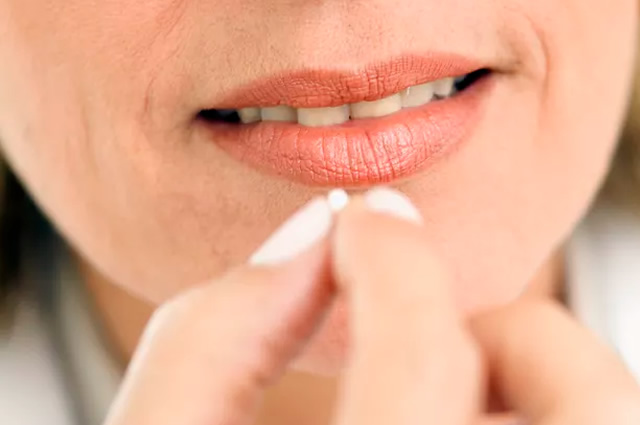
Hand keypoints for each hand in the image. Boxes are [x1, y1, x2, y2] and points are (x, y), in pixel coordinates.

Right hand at [104, 189, 639, 424]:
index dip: (389, 251)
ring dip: (520, 372)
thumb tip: (312, 234)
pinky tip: (445, 416)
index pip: (419, 355)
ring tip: (431, 383)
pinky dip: (520, 409)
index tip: (361, 220)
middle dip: (497, 327)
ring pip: (597, 413)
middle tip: (420, 324)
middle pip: (579, 398)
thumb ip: (218, 328)